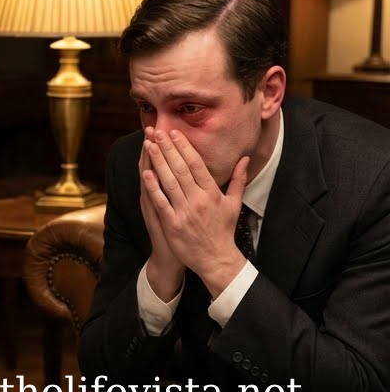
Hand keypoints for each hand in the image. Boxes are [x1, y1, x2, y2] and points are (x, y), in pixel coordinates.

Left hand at [141, 128, 247, 296]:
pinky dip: (153, 187)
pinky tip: (146, 172)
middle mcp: (198, 200)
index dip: (185, 147)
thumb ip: (238, 179)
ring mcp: (185, 212)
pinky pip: (161, 202)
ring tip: (149, 144)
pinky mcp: (173, 224)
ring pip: (169, 182)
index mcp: (212, 193)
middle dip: (168, 148)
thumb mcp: (234, 204)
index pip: (196, 164)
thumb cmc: (223, 231)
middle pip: (181, 169)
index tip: (175, 133)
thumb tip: (245, 158)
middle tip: (158, 131)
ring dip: (158, 162)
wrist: (216, 259)